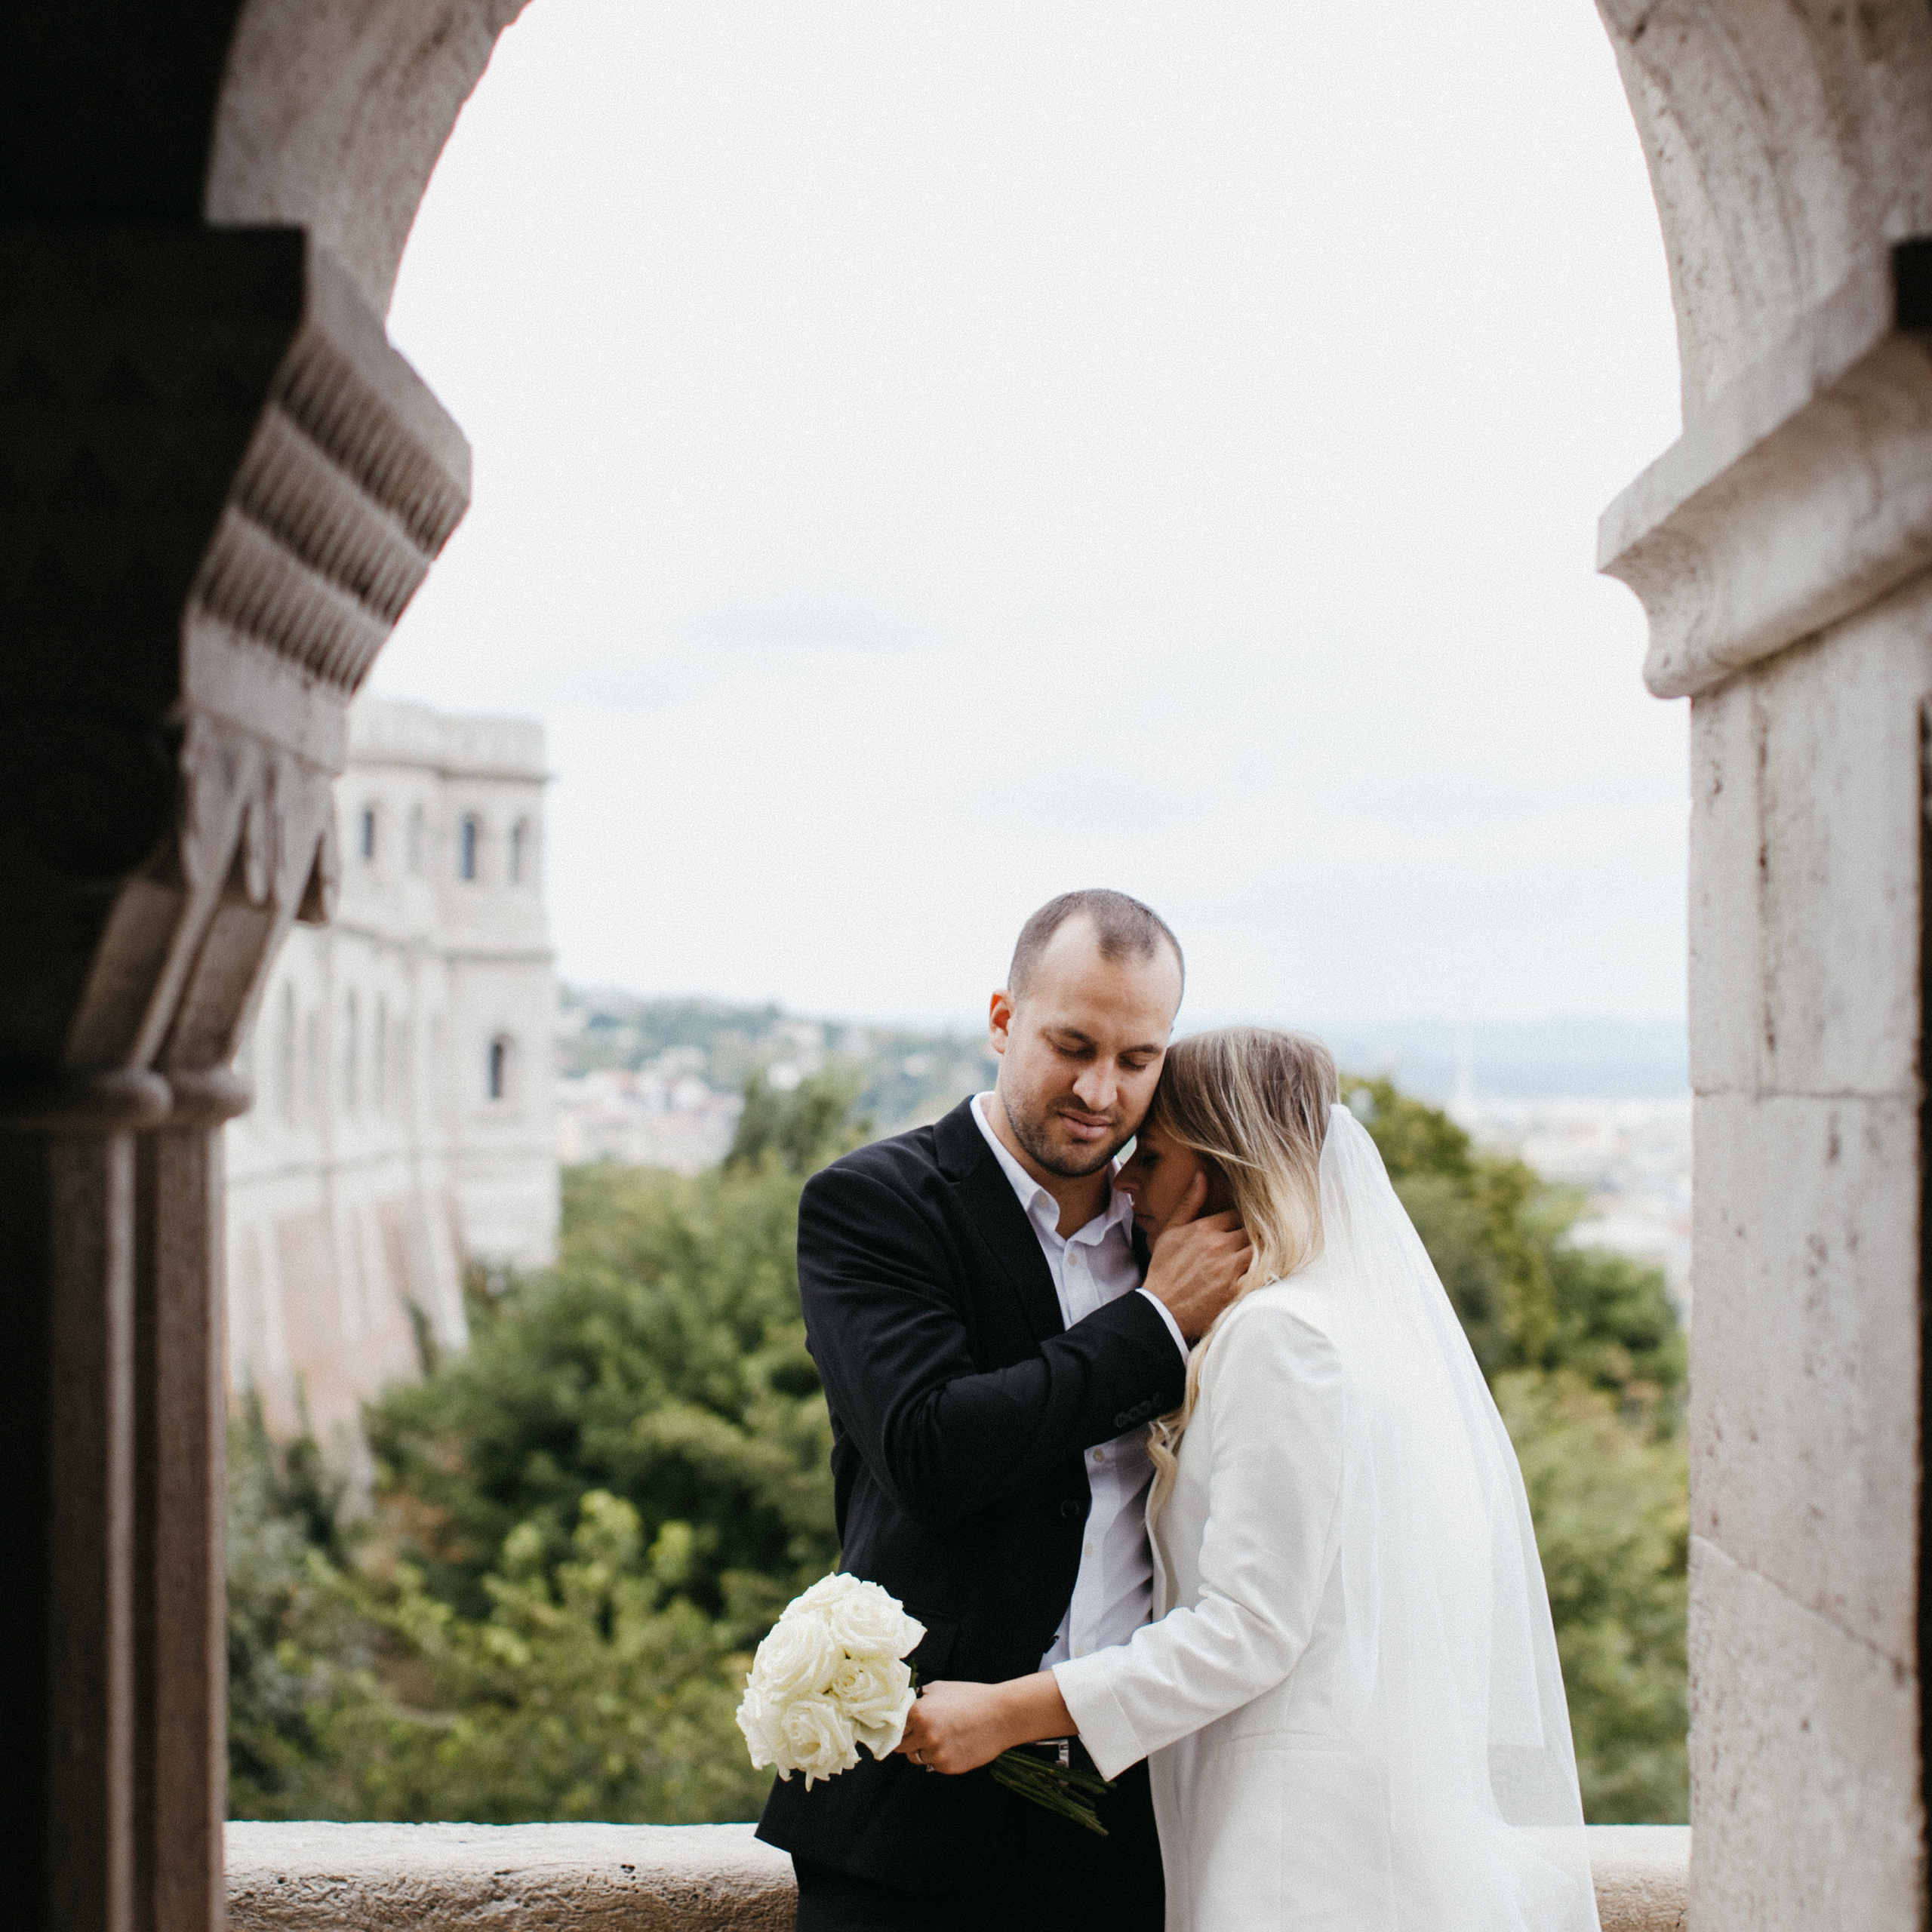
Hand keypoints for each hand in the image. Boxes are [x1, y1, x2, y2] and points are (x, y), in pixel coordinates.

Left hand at [893, 1673, 1074, 1774]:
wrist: (1000, 1716)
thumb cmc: (971, 1698)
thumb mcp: (940, 1689)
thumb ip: (919, 1699)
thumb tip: (904, 1705)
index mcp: (918, 1713)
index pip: (893, 1726)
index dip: (895, 1725)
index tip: (896, 1727)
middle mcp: (923, 1735)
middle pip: (900, 1746)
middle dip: (907, 1739)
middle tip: (919, 1732)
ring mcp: (936, 1753)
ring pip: (916, 1757)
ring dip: (923, 1749)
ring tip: (942, 1736)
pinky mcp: (947, 1767)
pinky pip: (933, 1765)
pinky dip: (939, 1758)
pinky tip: (954, 1744)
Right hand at [1142, 1172, 1251, 1342]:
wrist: (1161, 1309)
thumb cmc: (1165, 1270)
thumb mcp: (1171, 1231)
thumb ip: (1188, 1203)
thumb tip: (1202, 1175)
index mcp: (1205, 1228)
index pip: (1239, 1213)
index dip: (1244, 1218)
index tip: (1247, 1223)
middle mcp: (1219, 1245)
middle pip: (1254, 1229)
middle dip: (1256, 1233)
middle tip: (1261, 1237)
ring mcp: (1229, 1268)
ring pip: (1262, 1249)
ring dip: (1264, 1250)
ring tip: (1266, 1253)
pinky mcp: (1237, 1290)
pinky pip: (1262, 1274)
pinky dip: (1266, 1270)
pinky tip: (1266, 1270)